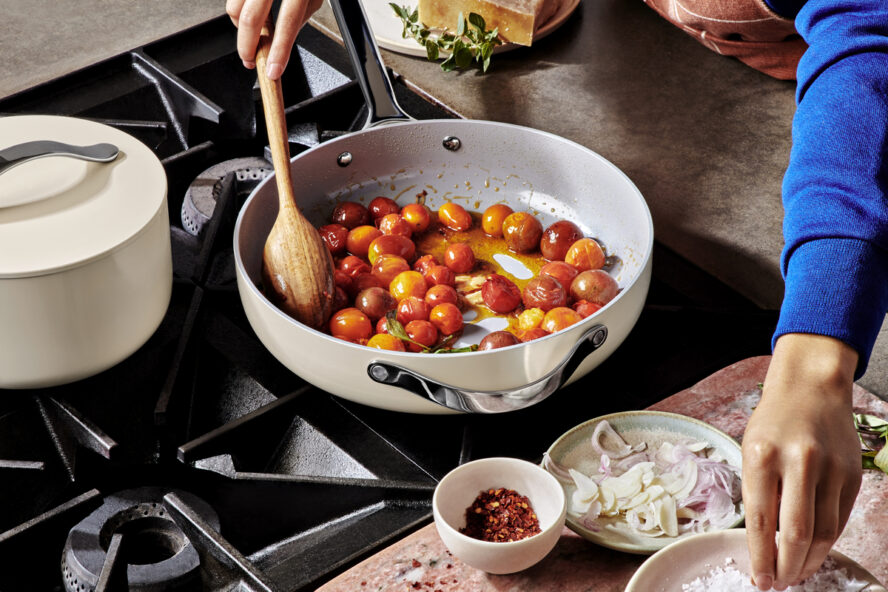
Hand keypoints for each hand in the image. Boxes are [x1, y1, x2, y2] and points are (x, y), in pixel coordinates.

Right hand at [226, 0, 323, 78]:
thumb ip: (296, 20)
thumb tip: (277, 46)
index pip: (288, 22)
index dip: (279, 50)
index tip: (272, 71)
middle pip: (251, 17)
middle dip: (247, 46)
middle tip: (250, 61)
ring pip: (234, 8)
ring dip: (239, 28)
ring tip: (252, 33)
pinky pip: (232, 0)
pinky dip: (237, 12)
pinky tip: (248, 13)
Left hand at [742, 333, 861, 589]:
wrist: (811, 388)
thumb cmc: (773, 421)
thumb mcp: (750, 449)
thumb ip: (757, 492)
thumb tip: (762, 543)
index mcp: (762, 456)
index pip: (760, 520)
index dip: (760, 557)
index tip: (759, 580)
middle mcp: (798, 462)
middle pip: (795, 533)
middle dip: (786, 568)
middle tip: (779, 584)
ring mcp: (829, 469)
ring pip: (823, 533)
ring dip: (808, 561)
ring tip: (795, 574)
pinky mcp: (851, 475)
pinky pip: (839, 519)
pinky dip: (826, 542)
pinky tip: (813, 552)